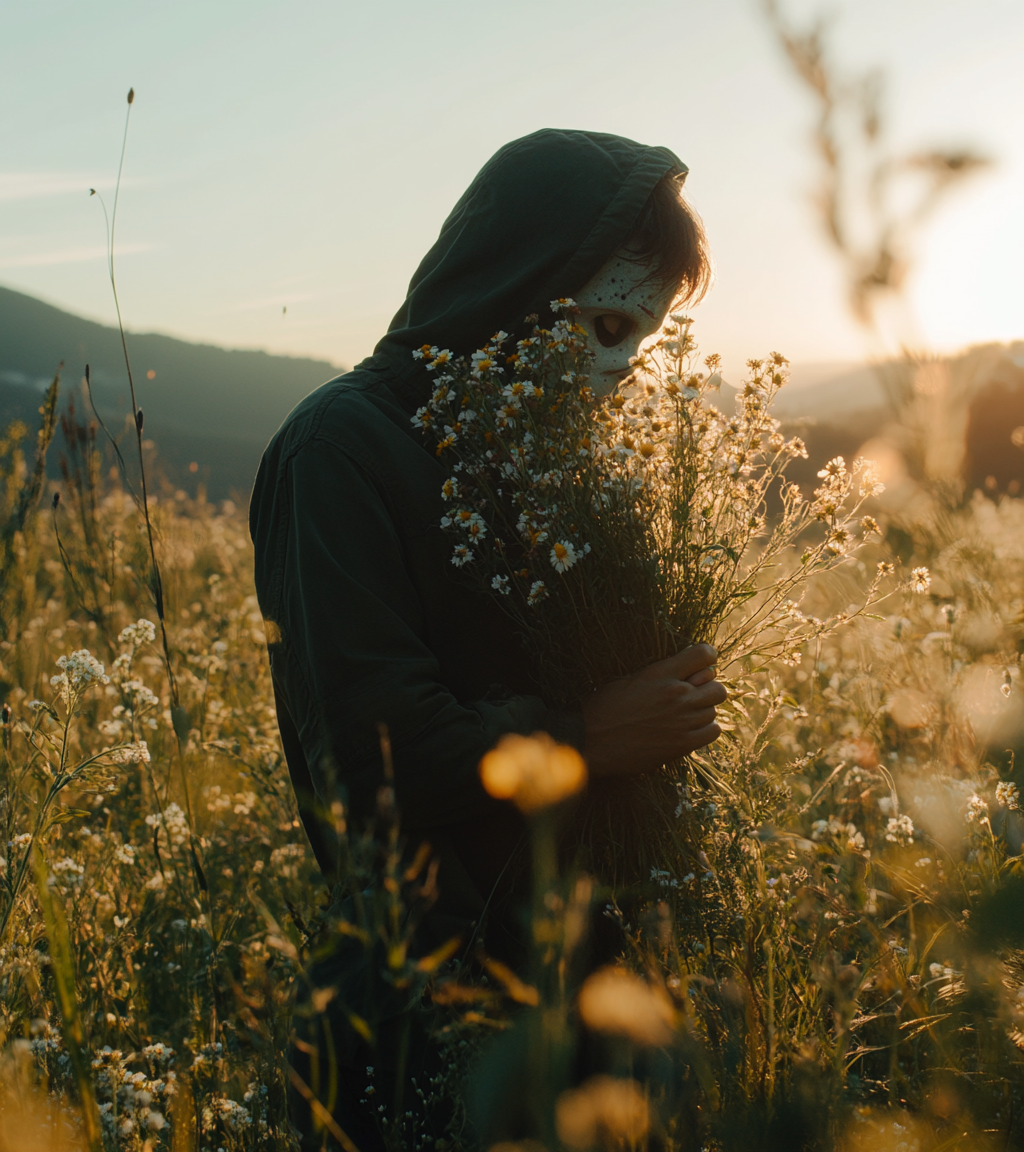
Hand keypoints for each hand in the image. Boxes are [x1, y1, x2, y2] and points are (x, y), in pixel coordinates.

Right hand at [581, 644, 725, 777]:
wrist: (592, 740)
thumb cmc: (605, 707)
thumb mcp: (629, 678)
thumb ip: (661, 674)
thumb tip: (689, 673)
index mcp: (661, 672)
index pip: (704, 654)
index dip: (707, 658)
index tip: (701, 665)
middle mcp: (677, 694)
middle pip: (718, 687)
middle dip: (707, 689)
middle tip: (692, 696)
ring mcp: (682, 720)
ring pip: (714, 710)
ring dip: (703, 711)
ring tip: (684, 715)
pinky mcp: (682, 743)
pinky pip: (713, 731)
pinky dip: (705, 729)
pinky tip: (688, 729)